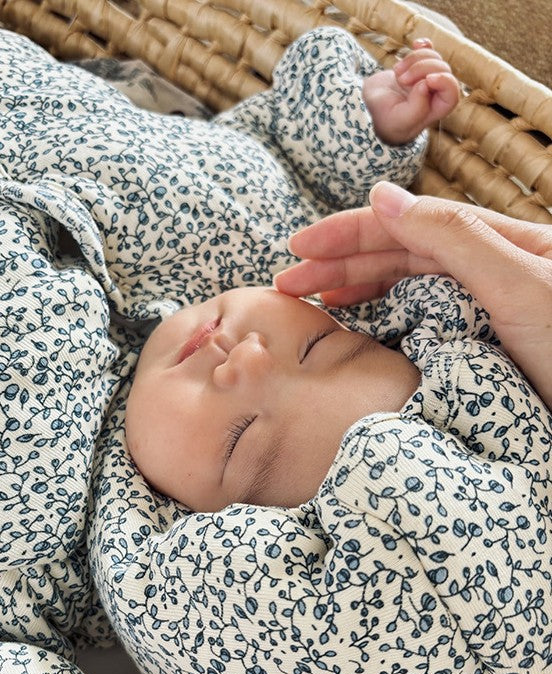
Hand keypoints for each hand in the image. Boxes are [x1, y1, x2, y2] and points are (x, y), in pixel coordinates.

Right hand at [274, 181, 551, 409]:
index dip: (347, 232)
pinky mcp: (483, 346)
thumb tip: (381, 195)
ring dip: (358, 289)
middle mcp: (487, 269)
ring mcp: (486, 308)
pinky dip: (387, 320)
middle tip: (286, 280)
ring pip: (408, 287)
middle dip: (339, 261)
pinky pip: (424, 322)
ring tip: (314, 300)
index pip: (404, 225)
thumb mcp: (519, 282)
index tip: (295, 247)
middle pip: (398, 253)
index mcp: (494, 243)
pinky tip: (365, 329)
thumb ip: (453, 237)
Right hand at [362, 38, 458, 143]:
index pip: (452, 93)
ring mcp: (426, 77)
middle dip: (422, 69)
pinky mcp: (416, 66)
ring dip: (414, 59)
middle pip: (443, 70)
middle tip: (401, 79)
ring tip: (397, 72)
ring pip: (434, 57)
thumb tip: (426, 85)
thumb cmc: (384, 120)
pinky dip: (422, 45)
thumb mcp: (399, 121)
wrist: (367, 107)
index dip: (444, 82)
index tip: (425, 81)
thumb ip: (416, 108)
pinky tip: (415, 44)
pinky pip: (428, 49)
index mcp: (435, 109)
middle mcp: (435, 93)